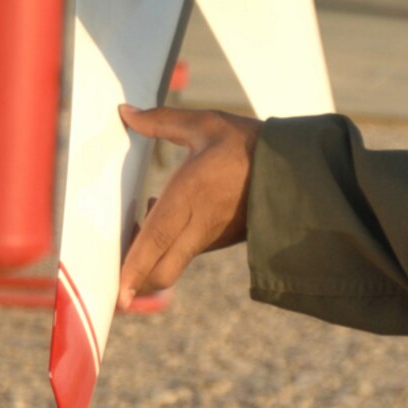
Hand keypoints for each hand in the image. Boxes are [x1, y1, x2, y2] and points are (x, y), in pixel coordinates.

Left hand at [117, 104, 259, 308]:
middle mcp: (200, 222)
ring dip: (149, 262)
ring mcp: (212, 236)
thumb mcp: (205, 124)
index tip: (118, 294)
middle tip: (113, 281)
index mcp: (192, 192)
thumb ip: (161, 120)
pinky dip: (167, 250)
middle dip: (135, 284)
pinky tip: (161, 222)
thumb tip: (126, 113)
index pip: (157, 237)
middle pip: (162, 270)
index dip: (135, 266)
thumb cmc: (245, 143)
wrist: (294, 166)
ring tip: (134, 234)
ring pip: (172, 265)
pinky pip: (186, 252)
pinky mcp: (221, 240)